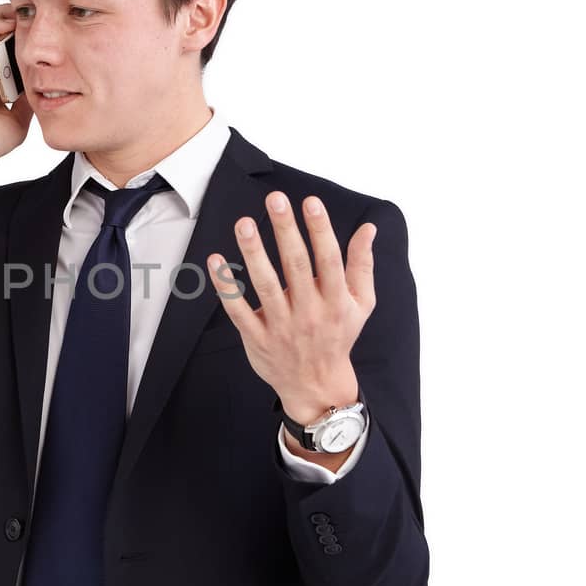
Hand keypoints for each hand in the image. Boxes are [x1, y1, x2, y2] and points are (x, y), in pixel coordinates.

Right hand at [0, 3, 33, 167]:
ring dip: (4, 14)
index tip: (48, 36)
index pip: (10, 46)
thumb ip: (29, 101)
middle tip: (39, 20)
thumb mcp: (17, 120)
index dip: (27, 37)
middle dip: (19, 20)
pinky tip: (7, 26)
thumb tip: (48, 88)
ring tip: (25, 17)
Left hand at [206, 192, 376, 423]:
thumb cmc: (338, 336)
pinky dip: (226, 286)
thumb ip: (362, 264)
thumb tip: (369, 228)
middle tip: (275, 199)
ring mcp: (282, 326)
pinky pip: (239, 310)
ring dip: (254, 252)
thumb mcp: (361, 303)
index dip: (320, 230)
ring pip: (266, 285)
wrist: (316, 386)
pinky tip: (216, 261)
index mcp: (336, 300)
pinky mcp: (258, 338)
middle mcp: (310, 312)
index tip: (311, 202)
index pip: (329, 259)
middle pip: (297, 266)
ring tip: (245, 223)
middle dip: (286, 231)